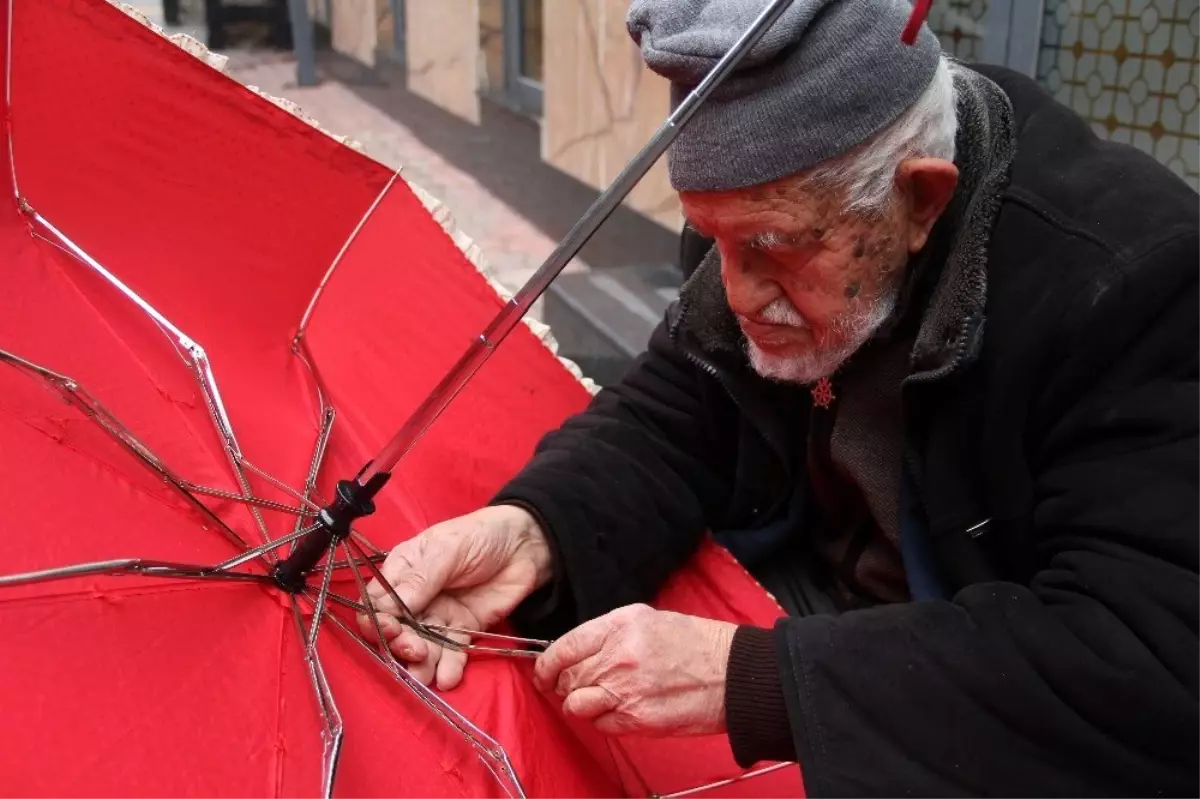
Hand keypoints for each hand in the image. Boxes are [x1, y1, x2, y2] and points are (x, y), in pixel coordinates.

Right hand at [358, 504, 552, 689]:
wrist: (525, 544)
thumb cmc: (480, 535)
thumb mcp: (446, 550)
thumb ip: (419, 580)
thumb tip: (387, 609)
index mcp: (402, 572)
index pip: (377, 603)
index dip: (377, 620)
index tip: (388, 630)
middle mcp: (415, 597)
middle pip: (398, 629)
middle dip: (401, 645)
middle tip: (415, 652)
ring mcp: (439, 615)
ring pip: (423, 644)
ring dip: (422, 663)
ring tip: (426, 676)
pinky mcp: (464, 629)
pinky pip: (452, 651)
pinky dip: (449, 666)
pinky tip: (448, 679)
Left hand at [533, 604, 736, 736]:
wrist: (732, 673)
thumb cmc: (695, 643)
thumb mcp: (647, 620)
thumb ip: (608, 634)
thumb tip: (576, 650)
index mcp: (618, 626)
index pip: (563, 647)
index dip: (546, 664)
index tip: (544, 671)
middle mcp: (617, 657)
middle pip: (566, 678)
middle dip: (561, 685)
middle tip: (568, 687)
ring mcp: (626, 690)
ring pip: (576, 705)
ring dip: (579, 704)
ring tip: (595, 699)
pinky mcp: (637, 719)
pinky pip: (601, 724)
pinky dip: (603, 720)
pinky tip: (619, 709)